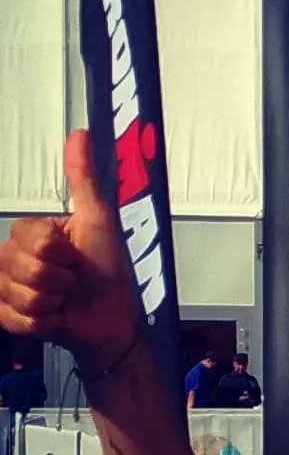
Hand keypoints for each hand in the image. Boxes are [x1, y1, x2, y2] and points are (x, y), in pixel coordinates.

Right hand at [0, 131, 139, 362]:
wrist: (112, 317)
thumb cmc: (109, 269)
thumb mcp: (99, 219)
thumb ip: (83, 178)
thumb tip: (79, 133)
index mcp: (33, 234)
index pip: (24, 234)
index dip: (56, 248)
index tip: (75, 254)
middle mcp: (14, 259)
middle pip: (14, 263)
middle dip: (55, 276)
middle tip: (73, 279)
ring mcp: (7, 289)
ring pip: (13, 292)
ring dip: (50, 299)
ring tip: (65, 298)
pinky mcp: (8, 319)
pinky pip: (12, 318)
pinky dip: (42, 321)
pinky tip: (54, 317)